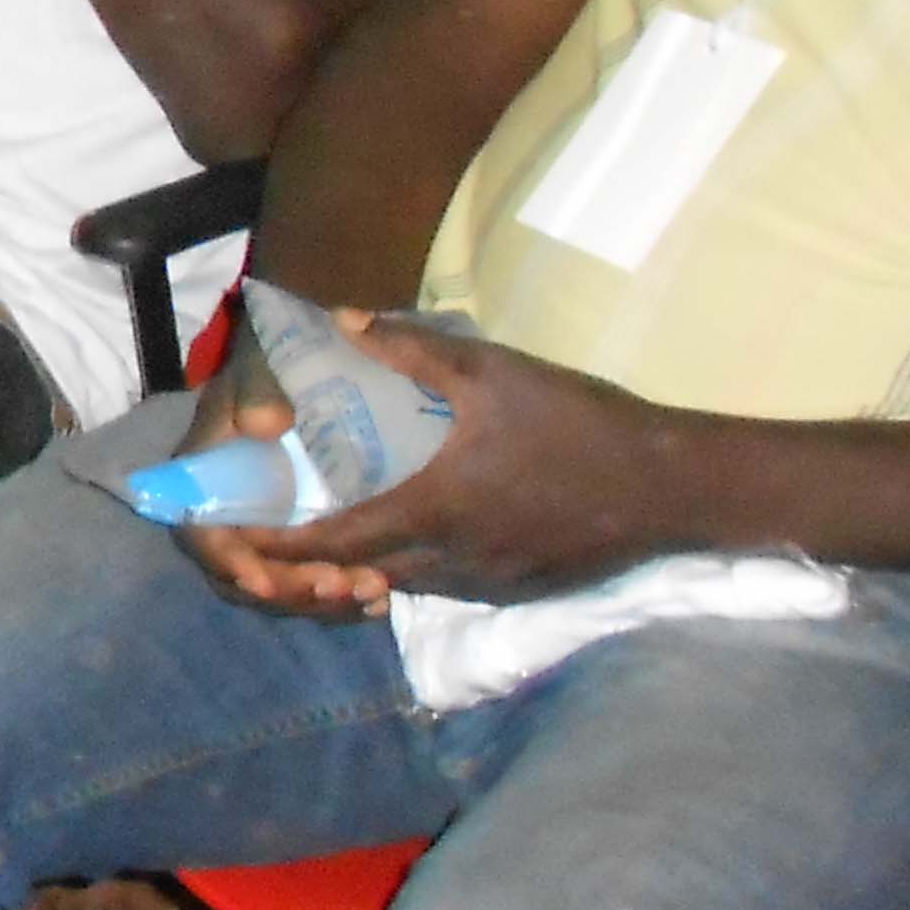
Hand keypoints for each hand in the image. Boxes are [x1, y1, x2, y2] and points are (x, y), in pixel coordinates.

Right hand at [169, 329, 369, 618]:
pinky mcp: (302, 540)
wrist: (301, 364)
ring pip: (284, 590)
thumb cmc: (271, 366)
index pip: (200, 534)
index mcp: (202, 478)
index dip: (227, 563)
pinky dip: (346, 599)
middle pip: (245, 578)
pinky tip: (382, 598)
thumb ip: (258, 389)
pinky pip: (314, 583)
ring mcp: (266, 532)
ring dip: (327, 601)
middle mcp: (229, 515)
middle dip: (293, 592)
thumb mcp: (259, 366)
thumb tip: (265, 424)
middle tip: (346, 585)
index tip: (263, 581)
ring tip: (376, 592)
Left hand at [232, 321, 686, 606]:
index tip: (238, 542)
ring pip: (407, 585)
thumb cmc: (578, 420)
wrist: (670, 484)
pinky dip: (417, 572)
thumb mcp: (492, 370)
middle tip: (272, 550)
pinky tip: (412, 545)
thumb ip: (412, 348)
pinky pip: (450, 589)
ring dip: (366, 570)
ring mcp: (489, 581)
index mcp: (434, 506)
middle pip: (363, 573)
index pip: (337, 540)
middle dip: (312, 568)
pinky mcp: (520, 590)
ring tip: (332, 547)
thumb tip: (345, 319)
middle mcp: (453, 557)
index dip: (283, 546)